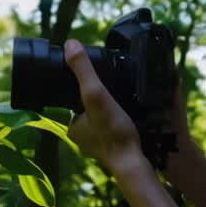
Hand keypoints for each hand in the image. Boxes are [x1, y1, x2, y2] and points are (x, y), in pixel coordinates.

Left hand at [64, 39, 149, 175]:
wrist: (135, 162)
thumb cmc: (113, 131)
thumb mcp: (96, 94)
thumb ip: (83, 70)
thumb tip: (70, 44)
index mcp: (72, 125)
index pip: (73, 97)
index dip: (85, 85)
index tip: (99, 77)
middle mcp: (81, 136)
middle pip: (89, 106)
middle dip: (101, 96)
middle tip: (114, 86)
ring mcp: (98, 144)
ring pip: (102, 117)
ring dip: (112, 107)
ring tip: (123, 98)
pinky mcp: (114, 148)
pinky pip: (114, 127)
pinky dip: (120, 119)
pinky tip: (130, 114)